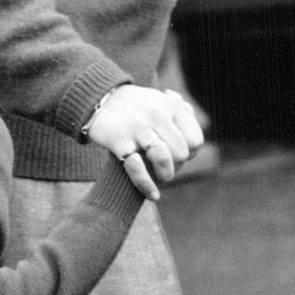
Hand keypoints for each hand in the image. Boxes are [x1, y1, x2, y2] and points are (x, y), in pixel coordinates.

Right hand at [87, 85, 204, 200]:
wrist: (100, 101)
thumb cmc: (134, 106)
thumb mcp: (160, 100)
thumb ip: (180, 111)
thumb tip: (192, 127)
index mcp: (171, 107)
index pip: (195, 140)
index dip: (190, 154)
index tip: (178, 157)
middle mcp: (158, 115)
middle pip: (181, 153)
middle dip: (176, 167)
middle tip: (166, 168)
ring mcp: (139, 129)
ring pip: (164, 159)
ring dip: (165, 175)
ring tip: (160, 178)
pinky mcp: (121, 142)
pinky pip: (138, 169)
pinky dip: (147, 185)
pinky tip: (153, 195)